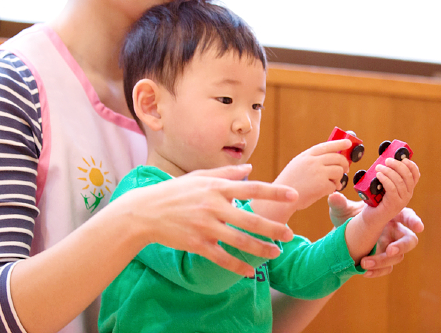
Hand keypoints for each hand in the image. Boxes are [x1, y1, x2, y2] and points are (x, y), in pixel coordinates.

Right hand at [132, 164, 297, 275]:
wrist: (146, 211)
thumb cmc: (175, 191)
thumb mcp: (199, 176)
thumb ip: (226, 173)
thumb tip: (249, 168)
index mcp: (216, 187)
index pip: (252, 188)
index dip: (274, 193)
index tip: (294, 196)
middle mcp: (213, 206)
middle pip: (250, 219)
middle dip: (273, 228)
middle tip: (289, 234)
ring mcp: (205, 226)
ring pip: (239, 241)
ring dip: (260, 249)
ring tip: (275, 253)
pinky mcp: (197, 243)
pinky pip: (221, 258)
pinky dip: (236, 266)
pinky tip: (249, 272)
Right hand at [275, 139, 351, 210]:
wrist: (281, 199)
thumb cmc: (290, 184)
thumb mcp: (297, 165)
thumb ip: (312, 160)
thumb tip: (331, 157)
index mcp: (306, 156)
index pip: (326, 145)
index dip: (339, 143)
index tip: (349, 142)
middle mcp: (313, 161)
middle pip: (337, 157)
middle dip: (344, 164)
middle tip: (345, 169)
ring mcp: (318, 172)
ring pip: (339, 171)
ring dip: (338, 179)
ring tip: (332, 184)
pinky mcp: (322, 185)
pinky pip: (335, 185)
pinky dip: (333, 189)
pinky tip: (325, 191)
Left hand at [328, 192, 423, 277]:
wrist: (341, 237)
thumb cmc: (348, 218)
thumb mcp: (342, 210)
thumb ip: (339, 204)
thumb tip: (333, 196)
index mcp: (390, 214)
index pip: (407, 215)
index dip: (414, 221)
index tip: (419, 227)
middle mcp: (394, 230)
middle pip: (409, 239)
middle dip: (402, 246)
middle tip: (390, 250)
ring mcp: (391, 246)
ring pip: (397, 257)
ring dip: (382, 261)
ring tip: (364, 262)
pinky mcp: (384, 260)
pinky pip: (387, 268)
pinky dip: (377, 271)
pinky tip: (364, 271)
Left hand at [371, 157, 419, 218]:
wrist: (371, 217)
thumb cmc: (377, 199)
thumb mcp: (385, 185)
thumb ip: (388, 175)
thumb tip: (386, 160)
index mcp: (407, 189)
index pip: (415, 175)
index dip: (411, 165)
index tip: (403, 158)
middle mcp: (407, 195)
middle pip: (407, 176)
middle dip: (397, 165)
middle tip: (386, 160)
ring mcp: (401, 201)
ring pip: (399, 181)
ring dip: (388, 171)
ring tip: (378, 167)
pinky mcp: (393, 205)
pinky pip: (392, 188)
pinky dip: (385, 179)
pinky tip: (379, 175)